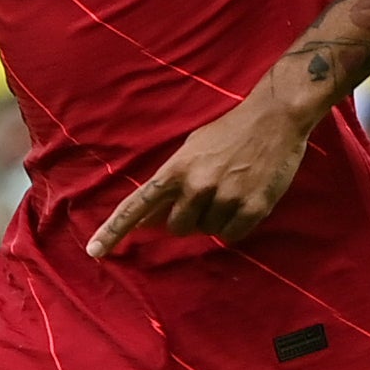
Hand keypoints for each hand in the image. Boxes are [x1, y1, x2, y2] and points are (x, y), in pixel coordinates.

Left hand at [87, 89, 314, 257]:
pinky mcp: (252, 208)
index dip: (113, 230)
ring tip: (230, 189)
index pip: (135, 206)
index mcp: (175, 170)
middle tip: (207, 195)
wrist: (274, 119)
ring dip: (215, 219)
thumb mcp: (190, 151)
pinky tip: (244, 200)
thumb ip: (170, 184)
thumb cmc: (228, 133)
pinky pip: (232, 234)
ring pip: (207, 232)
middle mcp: (195, 186)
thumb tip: (149, 220)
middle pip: (176, 228)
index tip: (94, 251)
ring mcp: (224, 198)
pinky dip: (236, 224)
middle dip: (187, 219)